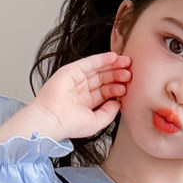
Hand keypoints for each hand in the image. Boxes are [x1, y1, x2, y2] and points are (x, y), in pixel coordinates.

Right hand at [0, 52, 130, 154]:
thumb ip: (109, 112)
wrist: (53, 119)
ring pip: (98, 70)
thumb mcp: (97, 122)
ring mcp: (76, 80)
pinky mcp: (70, 71)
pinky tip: (113, 57)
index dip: (117, 88)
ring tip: (126, 63)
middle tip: (130, 73)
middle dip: (117, 75)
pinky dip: (101, 59)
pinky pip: (89, 62)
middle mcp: (81, 91)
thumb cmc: (70, 124)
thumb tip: (119, 103)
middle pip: (103, 79)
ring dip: (112, 66)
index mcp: (87, 103)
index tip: (129, 86)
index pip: (105, 92)